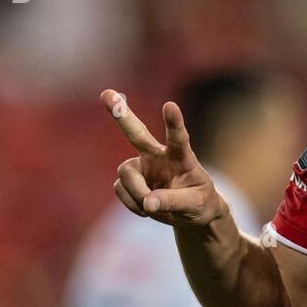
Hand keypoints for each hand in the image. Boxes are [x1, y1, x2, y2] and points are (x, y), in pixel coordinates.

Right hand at [101, 89, 226, 228]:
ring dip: (136, 192)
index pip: (178, 137)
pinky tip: (146, 208)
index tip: (170, 105)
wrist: (190, 213)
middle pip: (137, 132)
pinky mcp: (130, 179)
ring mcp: (142, 166)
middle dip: (121, 114)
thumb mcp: (195, 205)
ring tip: (152, 206)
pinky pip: (120, 189)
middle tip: (106, 93)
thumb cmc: (199, 202)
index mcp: (181, 156)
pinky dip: (131, 203)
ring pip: (125, 173)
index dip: (174, 122)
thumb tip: (148, 202)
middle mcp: (158, 155)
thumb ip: (173, 202)